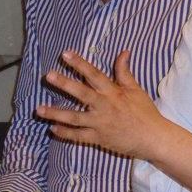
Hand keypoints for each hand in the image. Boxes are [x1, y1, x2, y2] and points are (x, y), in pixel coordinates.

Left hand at [37, 50, 165, 158]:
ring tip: (39, 109)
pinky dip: (65, 133)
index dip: (80, 64)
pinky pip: (78, 136)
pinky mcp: (99, 138)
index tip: (66, 54)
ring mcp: (100, 123)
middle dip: (64, 84)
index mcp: (113, 92)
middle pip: (81, 93)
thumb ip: (124, 72)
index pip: (94, 75)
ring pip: (74, 117)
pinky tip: (53, 128)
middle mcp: (104, 106)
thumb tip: (123, 52)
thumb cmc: (145, 112)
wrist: (153, 138)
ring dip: (56, 113)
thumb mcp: (136, 90)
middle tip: (49, 75)